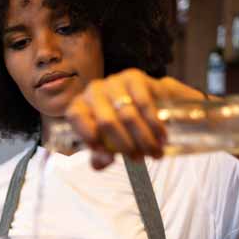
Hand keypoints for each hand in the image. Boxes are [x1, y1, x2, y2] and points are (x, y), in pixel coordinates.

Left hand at [66, 69, 204, 168]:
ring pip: (128, 115)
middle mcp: (93, 92)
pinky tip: (162, 136)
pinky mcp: (133, 76)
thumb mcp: (108, 144)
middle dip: (125, 145)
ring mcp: (113, 82)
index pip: (76, 116)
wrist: (148, 103)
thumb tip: (102, 161)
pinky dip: (154, 124)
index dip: (89, 135)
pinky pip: (144, 103)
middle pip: (106, 122)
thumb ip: (100, 156)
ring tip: (155, 152)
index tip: (107, 155)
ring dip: (144, 138)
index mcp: (80, 107)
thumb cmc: (121, 127)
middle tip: (139, 159)